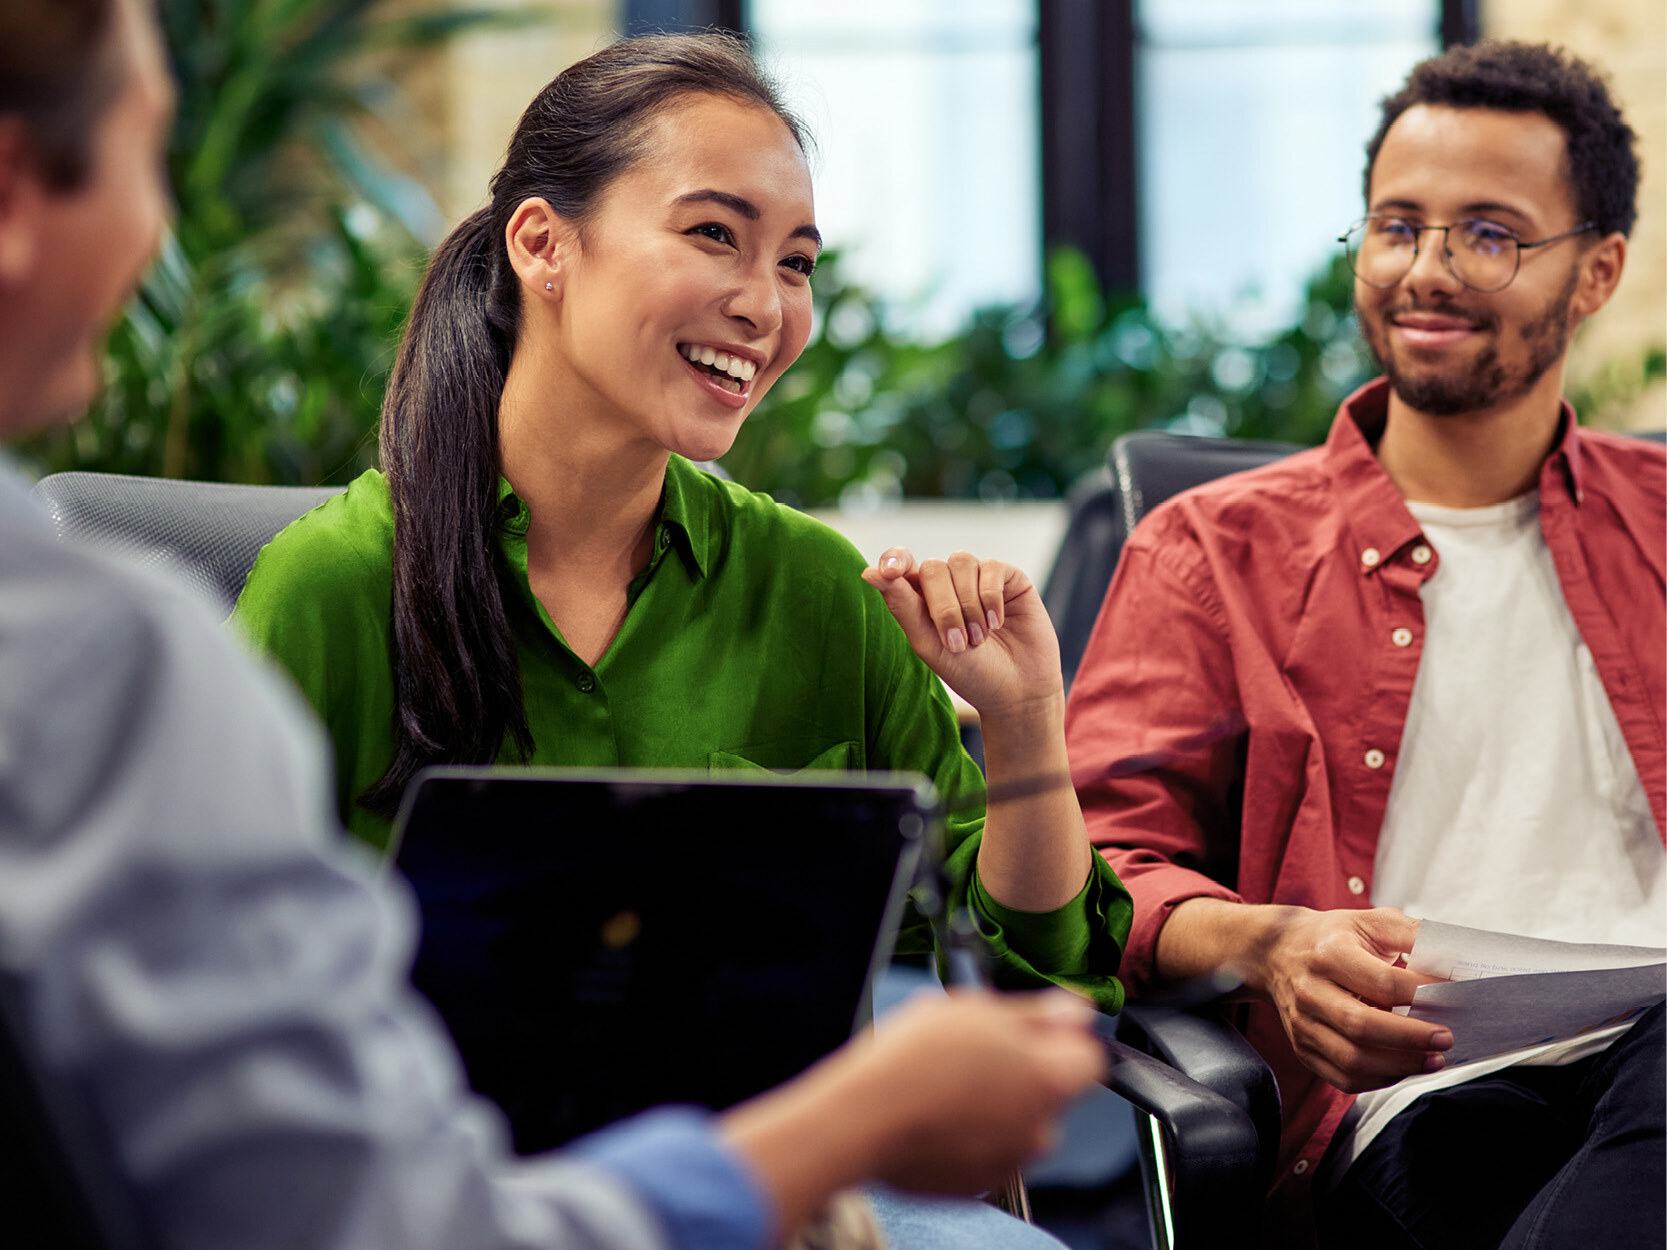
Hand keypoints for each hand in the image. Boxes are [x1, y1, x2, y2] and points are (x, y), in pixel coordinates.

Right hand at [719, 989, 1104, 1233]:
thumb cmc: (913, 1061)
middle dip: (1021, 1069)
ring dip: (994, 1102)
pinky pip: (986, 1150)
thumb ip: (1038, 1013)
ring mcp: (1009, 1160)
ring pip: (1017, 1121)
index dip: (1062, 1038)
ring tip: (945, 1080)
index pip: (1090, 1058)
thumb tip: (1076, 1010)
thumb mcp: (976, 1010)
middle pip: (1050, 1090)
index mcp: (1048, 1079)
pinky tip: (934, 1111)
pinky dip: (969, 1134)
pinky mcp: (976, 1184)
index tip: (1033, 1026)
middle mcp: (1040, 1127)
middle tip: (973, 1048)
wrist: (863, 1120)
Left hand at [860, 548, 1061, 716]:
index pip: (901, 564)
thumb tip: (868, 572)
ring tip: (979, 638)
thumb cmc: (969, 672)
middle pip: (932, 568)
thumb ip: (902, 606)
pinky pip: (991, 567)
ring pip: (961, 562)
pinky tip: (998, 623)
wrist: (1018, 691)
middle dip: (943, 607)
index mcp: (922, 598)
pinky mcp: (1009, 578)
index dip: (894, 560)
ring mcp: (979, 578)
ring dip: (968, 605)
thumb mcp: (929, 643)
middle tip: (958, 643)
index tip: (889, 571)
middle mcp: (949, 583)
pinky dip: (991, 598)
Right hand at [1252, 906, 1450, 1092]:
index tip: (1457, 998)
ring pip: (1352, 1059)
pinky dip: (1380, 1079)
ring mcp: (1303, 1023)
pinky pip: (1343, 1076)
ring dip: (1400, 1065)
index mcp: (1329, 952)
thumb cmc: (1334, 937)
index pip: (1382, 982)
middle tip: (1447, 1038)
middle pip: (1362, 1025)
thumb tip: (1456, 965)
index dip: (1424, 994)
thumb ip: (1414, 936)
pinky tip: (1403, 1067)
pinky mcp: (1303, 1047)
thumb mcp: (1371, 921)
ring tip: (1434, 1060)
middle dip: (1412, 1037)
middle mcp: (1309, 989)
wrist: (1277, 951)